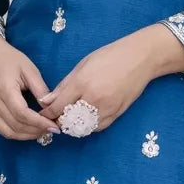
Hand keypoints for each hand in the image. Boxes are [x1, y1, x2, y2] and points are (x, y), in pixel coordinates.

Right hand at [0, 34, 58, 140]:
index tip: (54, 126)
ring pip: (9, 132)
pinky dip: (17, 134)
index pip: (23, 114)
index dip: (39, 123)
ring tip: (42, 132)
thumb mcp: (29, 70)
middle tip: (52, 130)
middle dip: (36, 131)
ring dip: (27, 136)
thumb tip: (51, 108)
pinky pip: (2, 130)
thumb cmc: (9, 60)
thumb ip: (40, 89)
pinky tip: (29, 130)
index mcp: (5, 89)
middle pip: (16, 126)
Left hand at [37, 27, 173, 133]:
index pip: (58, 107)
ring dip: (73, 126)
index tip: (42, 115)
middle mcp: (94, 98)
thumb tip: (46, 100)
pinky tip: (84, 120)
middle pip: (68, 120)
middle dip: (59, 121)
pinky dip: (88, 126)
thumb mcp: (83, 65)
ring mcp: (107, 108)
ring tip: (69, 119)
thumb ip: (64, 85)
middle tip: (54, 118)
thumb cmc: (110, 56)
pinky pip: (98, 127)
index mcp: (82, 83)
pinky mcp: (117, 113)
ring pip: (83, 127)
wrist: (141, 58)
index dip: (47, 113)